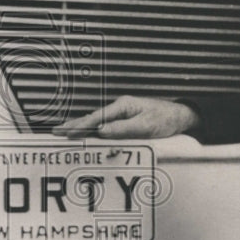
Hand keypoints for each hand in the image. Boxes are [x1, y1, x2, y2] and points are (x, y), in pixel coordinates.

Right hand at [51, 96, 196, 138]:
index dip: (79, 126)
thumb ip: (123, 129)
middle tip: (57, 131)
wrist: (183, 116)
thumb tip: (102, 131)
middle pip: (92, 118)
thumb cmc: (166, 119)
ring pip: (97, 121)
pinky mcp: (127, 120)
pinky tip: (86, 133)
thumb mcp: (146, 126)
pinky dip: (93, 129)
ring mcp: (123, 113)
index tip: (66, 132)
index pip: (96, 118)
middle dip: (74, 125)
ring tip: (65, 132)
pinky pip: (105, 125)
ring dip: (81, 127)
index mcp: (123, 106)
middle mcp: (120, 108)